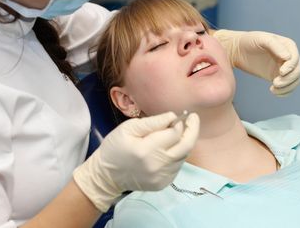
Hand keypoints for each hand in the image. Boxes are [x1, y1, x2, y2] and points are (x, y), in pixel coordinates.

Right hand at [73, 112, 199, 211]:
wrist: (106, 176)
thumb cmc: (115, 148)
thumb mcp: (128, 128)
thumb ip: (152, 122)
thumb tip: (172, 117)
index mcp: (146, 150)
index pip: (174, 133)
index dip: (178, 123)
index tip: (177, 116)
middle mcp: (157, 166)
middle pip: (186, 146)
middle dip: (192, 130)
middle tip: (193, 118)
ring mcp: (161, 177)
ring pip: (183, 156)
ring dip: (183, 142)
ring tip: (178, 132)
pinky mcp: (163, 184)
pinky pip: (177, 166)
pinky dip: (177, 154)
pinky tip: (169, 148)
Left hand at [213, 29, 299, 95]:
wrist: (237, 50)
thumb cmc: (249, 40)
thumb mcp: (261, 39)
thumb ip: (275, 46)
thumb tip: (288, 57)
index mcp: (288, 46)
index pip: (295, 59)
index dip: (291, 67)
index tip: (281, 72)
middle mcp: (288, 57)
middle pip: (296, 72)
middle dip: (288, 79)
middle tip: (275, 83)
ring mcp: (283, 67)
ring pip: (293, 81)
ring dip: (287, 87)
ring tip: (273, 89)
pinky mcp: (275, 76)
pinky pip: (286, 87)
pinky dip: (283, 92)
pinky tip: (275, 92)